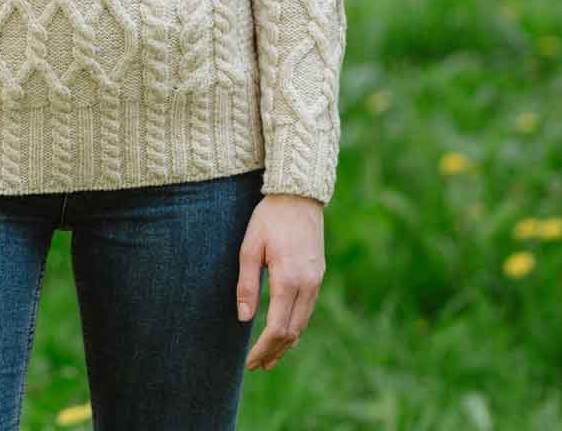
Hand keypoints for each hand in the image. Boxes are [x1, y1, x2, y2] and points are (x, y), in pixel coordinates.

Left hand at [237, 192, 324, 370]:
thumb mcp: (250, 247)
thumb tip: (243, 318)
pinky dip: (295, 326)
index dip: (263, 349)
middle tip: (257, 365)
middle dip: (274, 352)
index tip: (249, 362)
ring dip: (286, 342)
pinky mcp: (318, 274)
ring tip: (270, 356)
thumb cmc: (269, 218)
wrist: (298, 195)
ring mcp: (316, 280)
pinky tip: (285, 330)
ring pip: (303, 323)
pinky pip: (308, 309)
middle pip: (292, 332)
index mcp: (288, 280)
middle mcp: (307, 285)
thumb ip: (247, 284)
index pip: (277, 329)